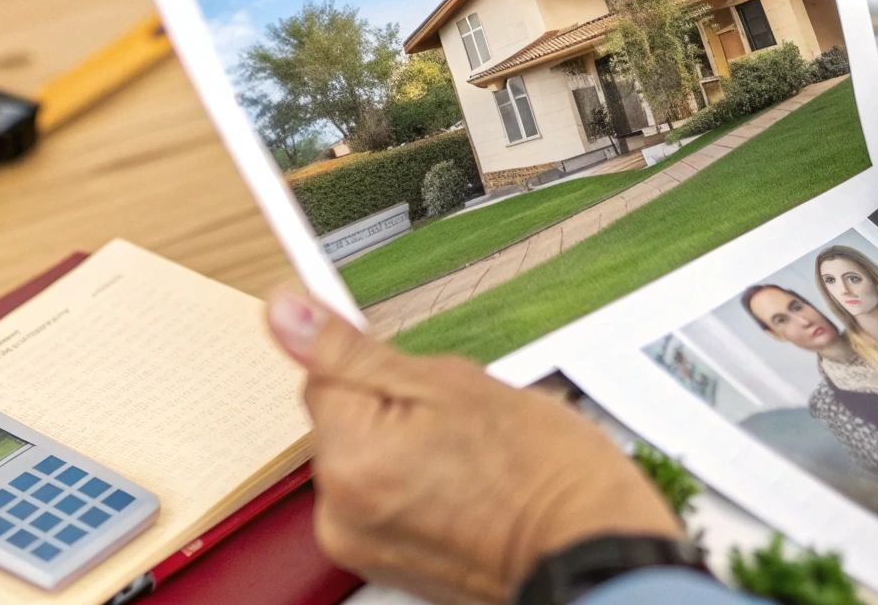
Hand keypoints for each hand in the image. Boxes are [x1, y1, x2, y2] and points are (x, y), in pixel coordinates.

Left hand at [267, 294, 681, 603]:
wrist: (590, 547)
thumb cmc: (542, 471)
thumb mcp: (448, 384)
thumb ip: (353, 350)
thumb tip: (287, 310)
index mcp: (348, 458)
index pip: (322, 375)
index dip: (378, 365)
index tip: (419, 376)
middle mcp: (340, 513)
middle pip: (344, 422)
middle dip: (395, 410)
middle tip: (460, 423)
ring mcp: (363, 546)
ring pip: (365, 459)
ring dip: (405, 448)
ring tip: (470, 459)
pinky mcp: (386, 567)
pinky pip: (383, 501)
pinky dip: (416, 487)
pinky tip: (466, 488)